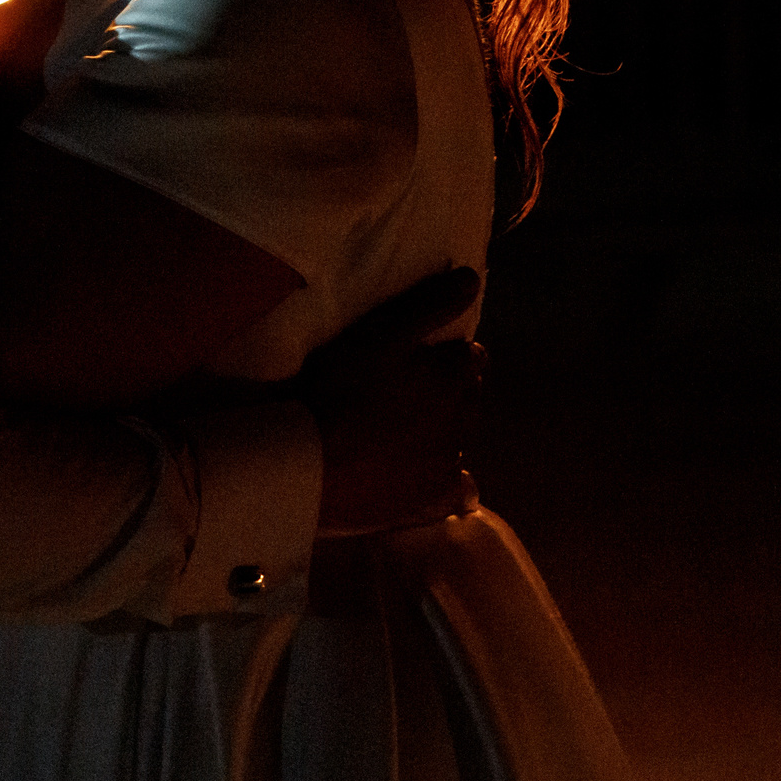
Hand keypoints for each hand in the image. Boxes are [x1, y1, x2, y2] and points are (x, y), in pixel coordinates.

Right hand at [301, 267, 484, 536]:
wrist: (308, 462)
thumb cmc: (341, 388)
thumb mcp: (381, 333)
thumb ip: (429, 305)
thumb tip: (472, 279)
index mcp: (455, 376)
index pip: (470, 357)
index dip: (448, 353)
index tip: (422, 355)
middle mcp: (464, 420)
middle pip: (468, 397)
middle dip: (450, 390)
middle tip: (410, 390)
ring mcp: (450, 463)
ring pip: (460, 439)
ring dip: (445, 431)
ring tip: (408, 429)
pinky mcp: (432, 500)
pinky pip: (457, 492)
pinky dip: (452, 484)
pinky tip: (429, 477)